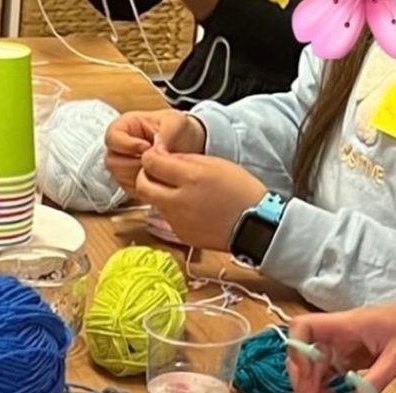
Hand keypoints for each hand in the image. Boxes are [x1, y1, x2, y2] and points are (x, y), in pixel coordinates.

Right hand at [103, 109, 204, 193]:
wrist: (187, 147)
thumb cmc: (177, 129)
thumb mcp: (176, 122)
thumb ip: (165, 133)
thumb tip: (155, 150)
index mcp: (124, 126)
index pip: (112, 138)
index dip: (127, 144)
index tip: (147, 147)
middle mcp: (119, 148)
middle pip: (112, 161)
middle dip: (135, 163)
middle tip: (154, 160)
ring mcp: (122, 167)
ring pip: (119, 177)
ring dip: (139, 175)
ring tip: (157, 167)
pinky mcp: (129, 183)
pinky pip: (129, 189)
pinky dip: (144, 186)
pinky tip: (157, 177)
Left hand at [136, 150, 267, 252]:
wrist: (253, 225)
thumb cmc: (239, 190)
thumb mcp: (215, 164)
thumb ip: (186, 159)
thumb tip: (162, 155)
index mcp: (191, 178)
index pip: (152, 163)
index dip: (150, 156)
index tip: (155, 154)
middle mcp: (179, 202)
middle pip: (143, 186)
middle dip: (144, 175)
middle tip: (155, 171)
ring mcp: (177, 221)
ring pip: (155, 202)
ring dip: (160, 192)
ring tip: (180, 189)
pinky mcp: (180, 234)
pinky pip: (168, 217)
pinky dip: (173, 208)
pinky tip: (191, 206)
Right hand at [287, 282, 395, 392]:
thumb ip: (377, 380)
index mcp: (346, 325)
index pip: (303, 328)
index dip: (296, 351)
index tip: (306, 375)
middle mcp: (337, 334)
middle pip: (302, 354)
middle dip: (302, 381)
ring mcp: (341, 346)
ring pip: (313, 367)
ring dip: (312, 389)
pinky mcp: (348, 356)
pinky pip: (328, 373)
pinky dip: (325, 389)